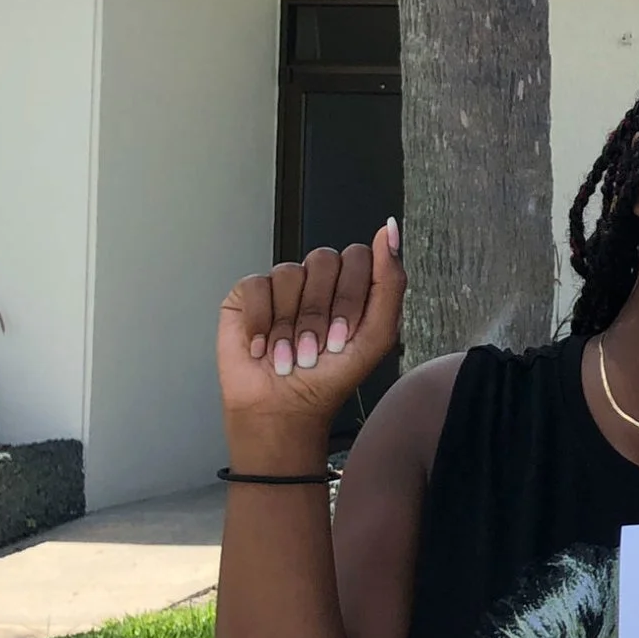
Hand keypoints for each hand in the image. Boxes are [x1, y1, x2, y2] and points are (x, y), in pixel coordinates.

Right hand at [217, 220, 405, 456]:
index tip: (343, 337)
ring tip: (288, 353)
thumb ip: (390, 281)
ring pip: (290, 273)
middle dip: (320, 313)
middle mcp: (318, 279)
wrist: (284, 409)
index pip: (358, 256)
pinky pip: (256, 285)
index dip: (350, 298)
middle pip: (324, 260)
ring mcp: (282, 284)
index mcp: (353, 284)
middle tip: (315, 348)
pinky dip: (261, 323)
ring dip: (290, 324)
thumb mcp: (377, 334)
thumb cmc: (332, 376)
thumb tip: (390, 229)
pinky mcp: (248, 295)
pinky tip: (261, 348)